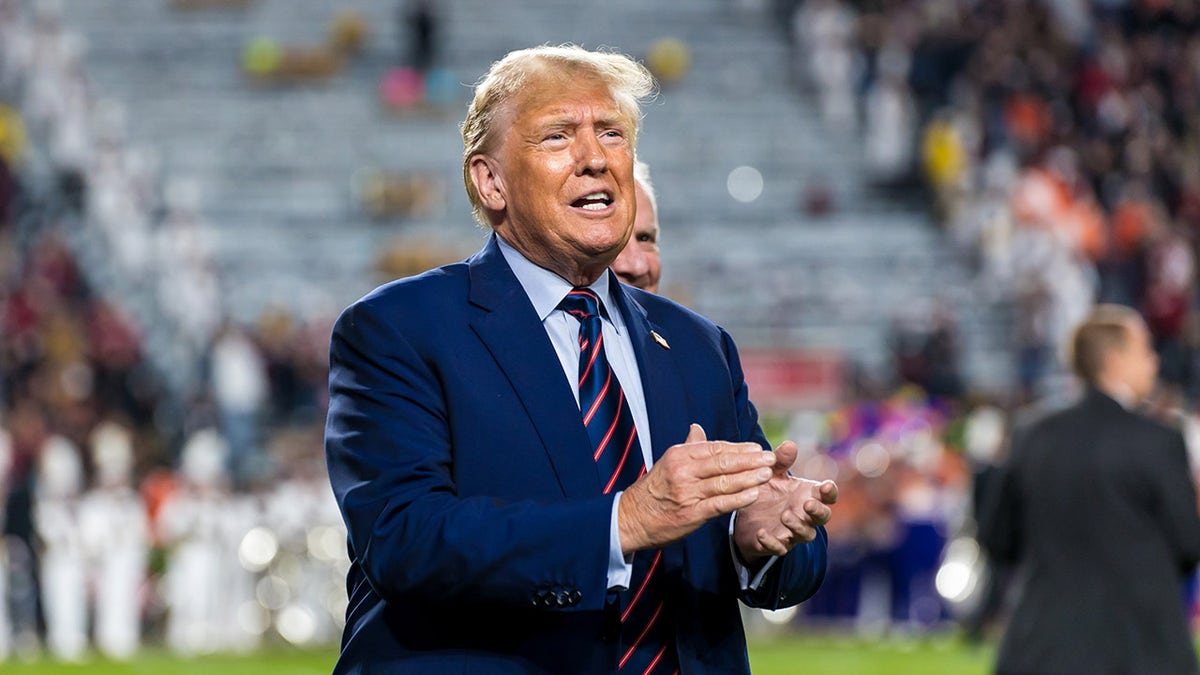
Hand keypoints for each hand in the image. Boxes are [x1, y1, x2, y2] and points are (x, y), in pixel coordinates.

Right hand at [618, 424, 775, 554]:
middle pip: (723, 462)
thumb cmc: (654, 490)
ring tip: (767, 474)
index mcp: (680, 454)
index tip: (758, 448)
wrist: (632, 518)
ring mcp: (687, 492)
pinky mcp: (691, 513)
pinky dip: (739, 499)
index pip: (715, 448)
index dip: (739, 448)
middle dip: (750, 460)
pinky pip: (720, 504)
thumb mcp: (668, 463)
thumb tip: (698, 428)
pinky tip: (753, 494)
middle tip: (770, 458)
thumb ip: (688, 446)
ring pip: (724, 482)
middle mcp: (683, 471)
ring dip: (749, 478)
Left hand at [732, 439, 837, 563]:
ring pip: (806, 534)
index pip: (828, 496)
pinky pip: (779, 548)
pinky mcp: (776, 544)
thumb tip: (790, 444)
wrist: (746, 515)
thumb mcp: (772, 474)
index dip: (830, 492)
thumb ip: (781, 461)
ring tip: (785, 515)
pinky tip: (762, 533)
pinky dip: (772, 542)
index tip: (826, 486)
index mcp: (808, 495)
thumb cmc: (768, 492)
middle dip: (818, 511)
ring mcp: (793, 531)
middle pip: (823, 517)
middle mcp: (805, 515)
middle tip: (807, 503)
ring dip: (798, 526)